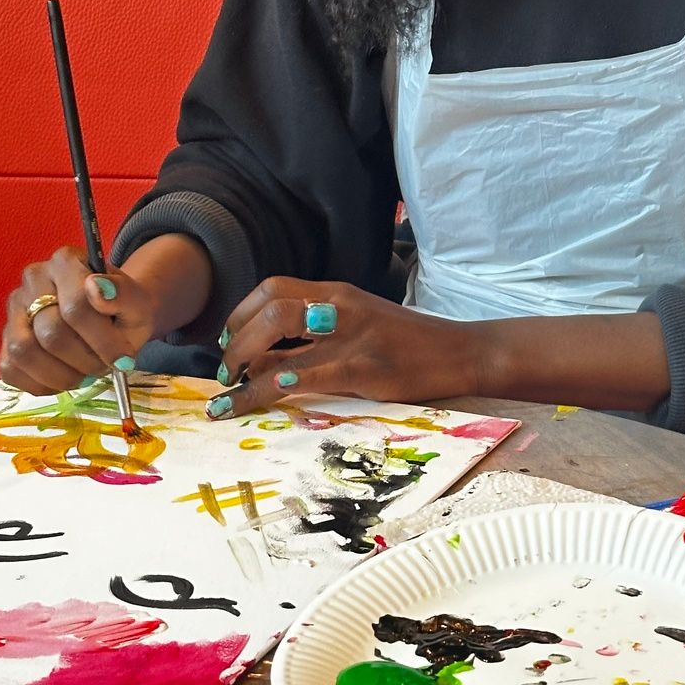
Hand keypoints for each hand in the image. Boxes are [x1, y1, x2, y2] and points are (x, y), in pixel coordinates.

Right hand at [0, 246, 161, 394]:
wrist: (109, 316)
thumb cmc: (121, 308)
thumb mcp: (137, 302)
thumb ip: (124, 294)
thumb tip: (96, 287)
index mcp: (66, 261)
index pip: (76, 306)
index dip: (102, 341)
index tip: (123, 359)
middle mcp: (33, 279)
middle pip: (50, 333)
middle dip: (84, 360)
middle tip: (104, 366)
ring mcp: (15, 308)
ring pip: (24, 351)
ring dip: (61, 375)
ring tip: (85, 373)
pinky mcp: (5, 337)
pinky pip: (10, 369)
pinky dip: (40, 384)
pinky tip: (64, 378)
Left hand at [210, 277, 483, 416]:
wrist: (461, 352)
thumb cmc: (409, 344)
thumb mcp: (360, 326)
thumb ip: (318, 337)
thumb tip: (266, 361)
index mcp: (336, 293)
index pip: (272, 289)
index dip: (240, 314)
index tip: (226, 341)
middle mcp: (339, 306)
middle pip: (269, 308)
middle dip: (234, 341)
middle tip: (223, 372)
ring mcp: (351, 335)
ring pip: (281, 339)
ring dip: (244, 366)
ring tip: (228, 393)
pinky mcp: (365, 367)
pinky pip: (311, 373)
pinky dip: (277, 384)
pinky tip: (260, 395)